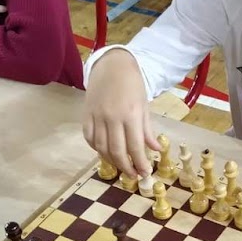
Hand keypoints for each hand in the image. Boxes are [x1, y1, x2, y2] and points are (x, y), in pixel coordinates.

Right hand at [83, 49, 159, 177]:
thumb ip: (147, 129)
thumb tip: (155, 149)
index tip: (145, 173)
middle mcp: (112, 117)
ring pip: (101, 148)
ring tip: (121, 166)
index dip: (140, 163)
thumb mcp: (144, 106)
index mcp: (130, 114)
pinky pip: (89, 138)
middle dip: (126, 167)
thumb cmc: (133, 85)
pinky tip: (105, 152)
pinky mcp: (86, 115)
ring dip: (111, 161)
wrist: (112, 65)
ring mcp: (97, 116)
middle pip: (117, 151)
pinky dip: (97, 149)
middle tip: (133, 175)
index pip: (135, 146)